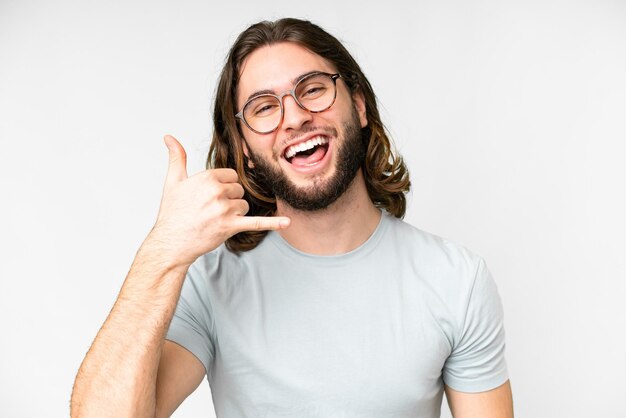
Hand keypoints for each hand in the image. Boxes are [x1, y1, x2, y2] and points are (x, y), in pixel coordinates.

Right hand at [148, 135, 289, 266]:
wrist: (171, 242)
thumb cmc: (172, 213)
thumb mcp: (173, 181)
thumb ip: (177, 157)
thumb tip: (169, 137)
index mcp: (207, 177)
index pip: (232, 176)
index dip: (224, 186)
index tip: (211, 196)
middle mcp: (217, 191)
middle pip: (239, 190)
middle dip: (229, 200)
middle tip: (210, 210)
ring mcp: (225, 209)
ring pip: (244, 206)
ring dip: (234, 213)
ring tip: (215, 220)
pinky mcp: (230, 226)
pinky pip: (256, 223)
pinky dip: (273, 223)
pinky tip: (287, 222)